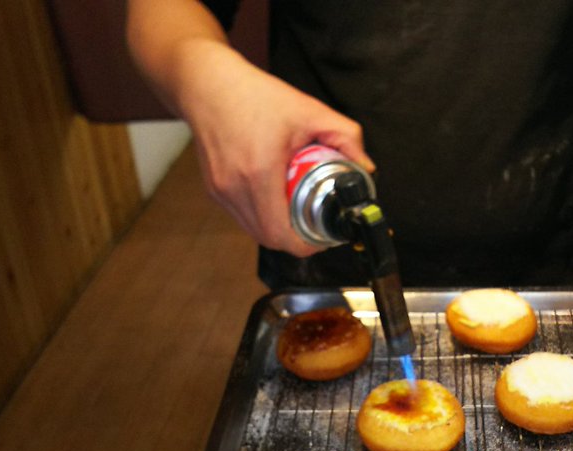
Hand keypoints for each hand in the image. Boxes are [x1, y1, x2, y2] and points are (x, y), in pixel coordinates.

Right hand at [175, 43, 374, 255]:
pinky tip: (276, 199)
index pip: (281, 234)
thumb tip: (365, 166)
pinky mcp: (214, 188)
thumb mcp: (309, 111)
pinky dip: (261, 215)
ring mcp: (220, 190)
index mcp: (259, 172)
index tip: (322, 237)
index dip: (306, 245)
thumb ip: (345, 136)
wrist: (207, 84)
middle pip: (268, 238)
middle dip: (295, 239)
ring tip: (298, 213)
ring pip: (253, 230)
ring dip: (277, 229)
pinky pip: (241, 215)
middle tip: (316, 227)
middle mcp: (235, 187)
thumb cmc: (253, 94)